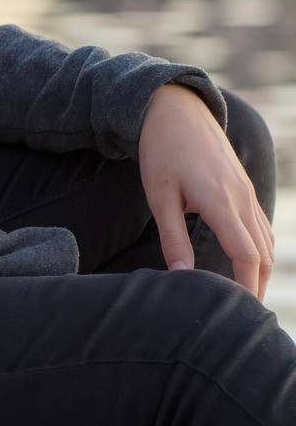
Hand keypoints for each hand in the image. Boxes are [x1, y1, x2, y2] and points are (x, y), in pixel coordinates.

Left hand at [137, 82, 274, 300]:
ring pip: (266, 241)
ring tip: (245, 298)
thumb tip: (181, 277)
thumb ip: (172, 237)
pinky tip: (245, 264)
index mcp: (220, 201)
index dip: (246, 289)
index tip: (238, 315)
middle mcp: (241, 198)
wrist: (174, 107)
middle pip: (263, 255)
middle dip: (256, 288)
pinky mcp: (244, 187)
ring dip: (260, 271)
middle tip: (243, 318)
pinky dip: (259, 250)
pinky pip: (261, 226)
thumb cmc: (160, 150)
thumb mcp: (159, 195)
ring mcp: (246, 191)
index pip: (246, 257)